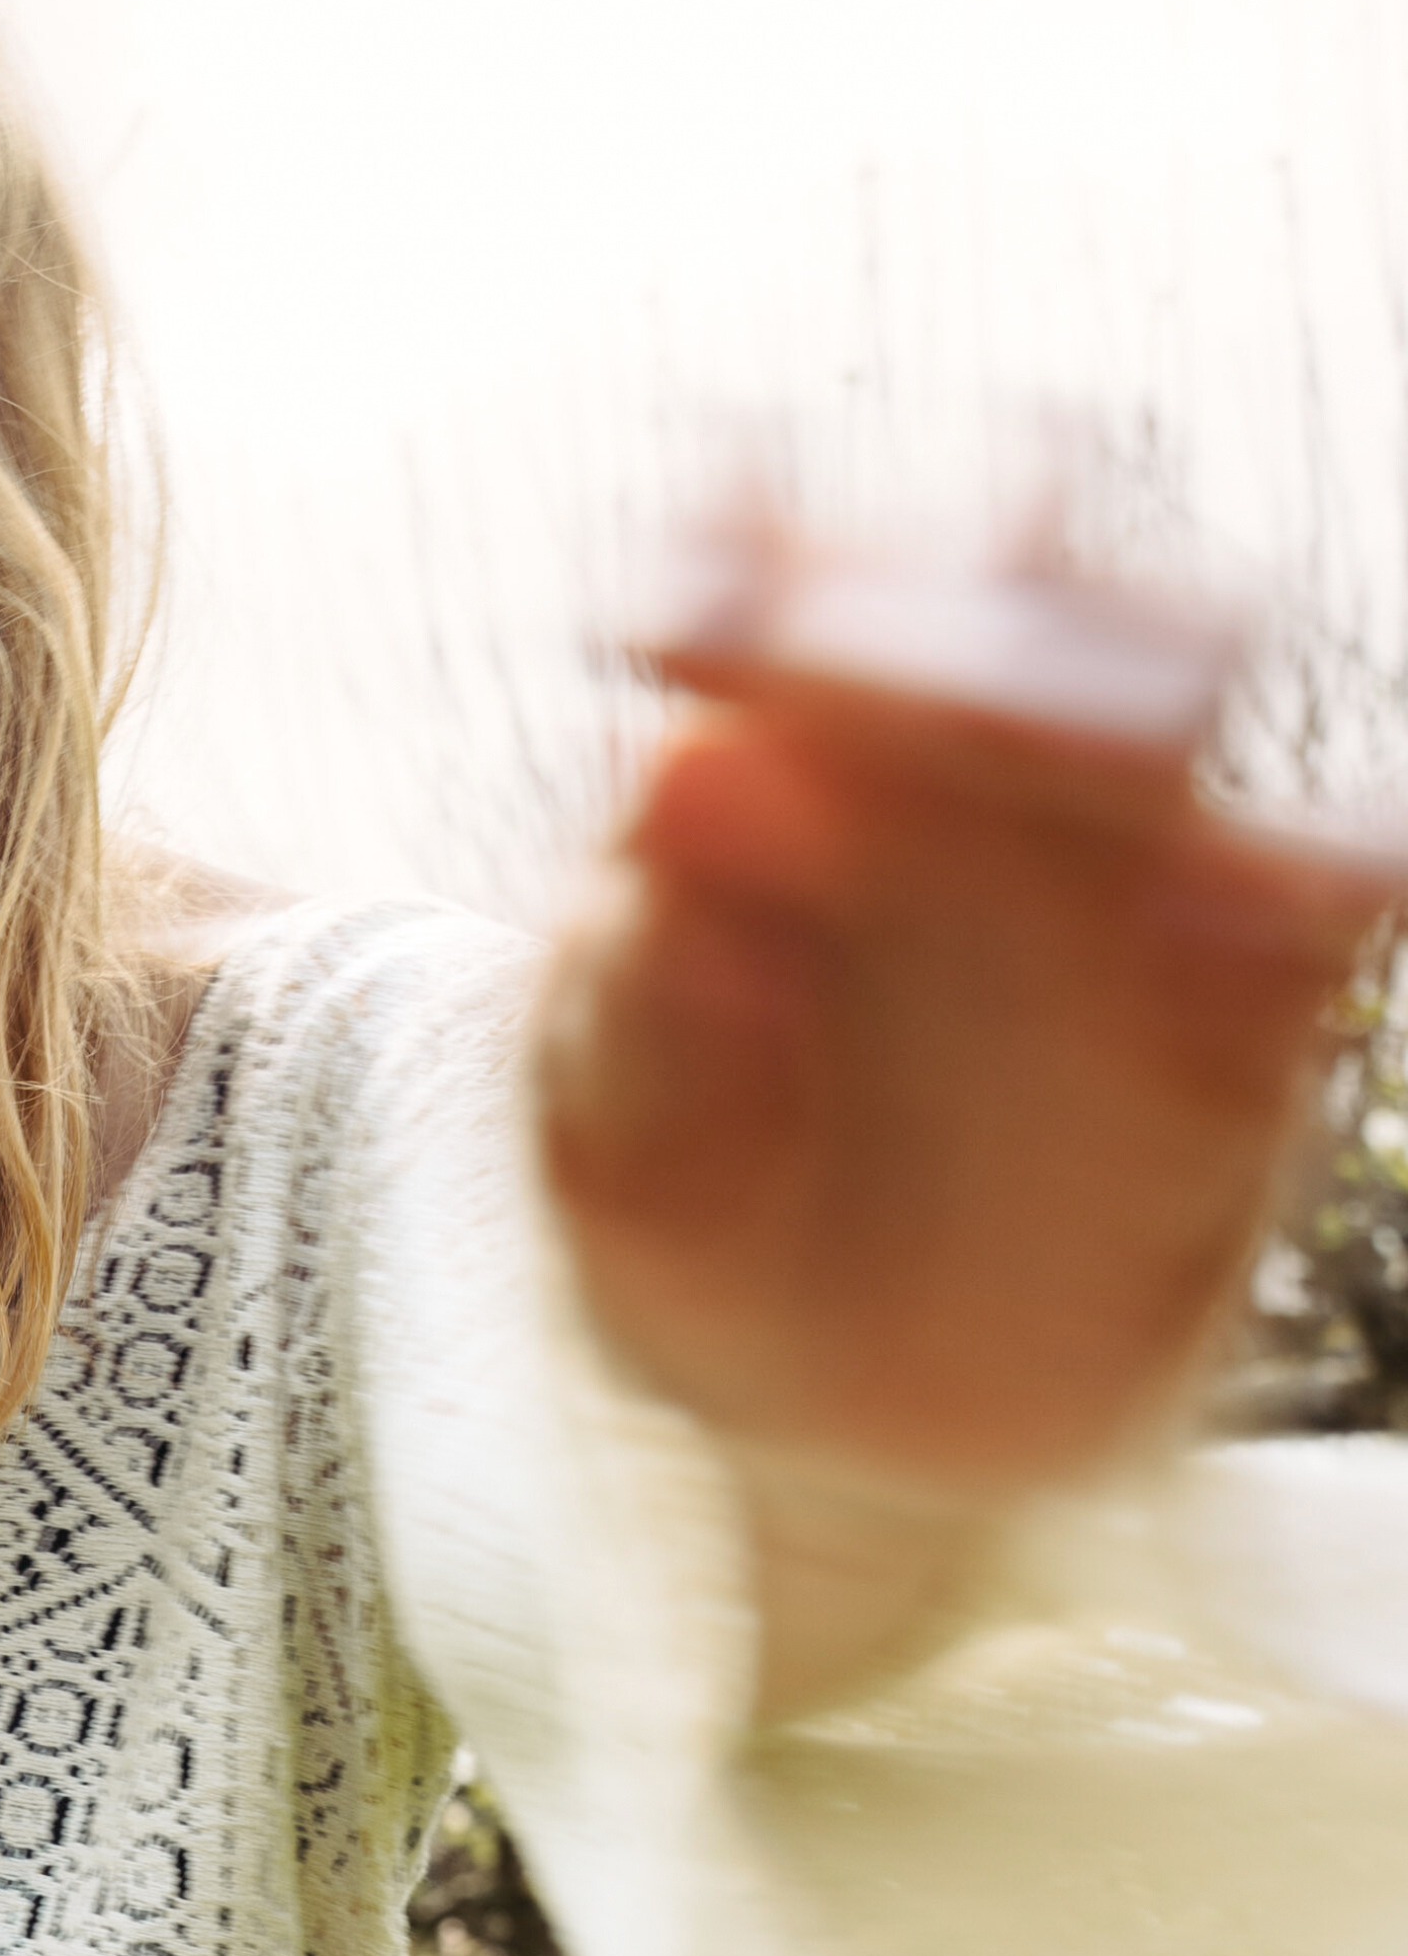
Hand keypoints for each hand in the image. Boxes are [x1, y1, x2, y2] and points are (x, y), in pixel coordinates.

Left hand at [539, 518, 1391, 1517]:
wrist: (839, 1419)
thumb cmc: (698, 1242)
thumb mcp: (620, 1160)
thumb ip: (645, 995)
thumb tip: (682, 773)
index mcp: (741, 764)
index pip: (733, 566)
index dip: (721, 555)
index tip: (672, 631)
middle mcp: (938, 760)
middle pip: (999, 535)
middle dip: (964, 574)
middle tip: (900, 695)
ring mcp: (1111, 853)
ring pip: (1181, 646)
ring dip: (1130, 675)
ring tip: (1068, 774)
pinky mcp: (1254, 985)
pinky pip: (1339, 861)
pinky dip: (1316, 862)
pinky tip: (1236, 936)